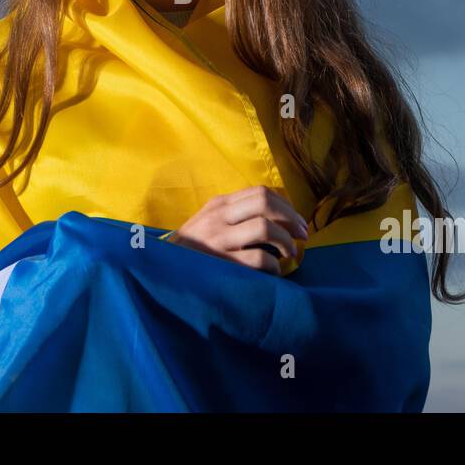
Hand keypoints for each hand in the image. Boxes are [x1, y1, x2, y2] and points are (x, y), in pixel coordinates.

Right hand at [166, 184, 309, 274]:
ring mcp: (218, 240)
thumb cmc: (189, 250)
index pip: (260, 192)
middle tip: (303, 235)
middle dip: (292, 218)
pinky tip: (275, 271)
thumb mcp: (206, 223)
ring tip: (291, 253)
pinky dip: (275, 265)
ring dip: (287, 241)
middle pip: (265, 203)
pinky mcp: (221, 264)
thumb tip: (273, 217)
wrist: (161, 272)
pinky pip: (258, 259)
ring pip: (265, 228)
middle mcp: (218, 217)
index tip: (297, 220)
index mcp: (218, 205)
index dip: (286, 205)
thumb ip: (232, 215)